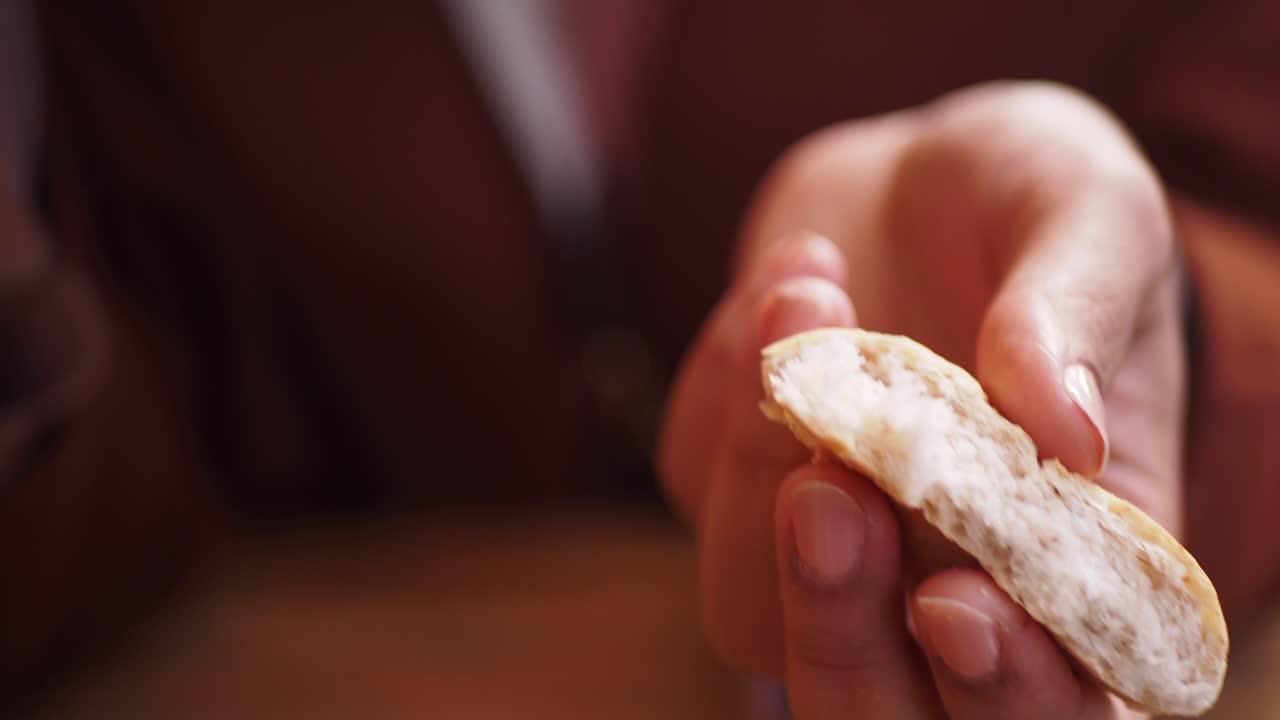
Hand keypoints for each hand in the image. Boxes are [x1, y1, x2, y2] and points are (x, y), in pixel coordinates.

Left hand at [657, 81, 1183, 718]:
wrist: (925, 175)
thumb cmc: (1037, 204)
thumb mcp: (1090, 214)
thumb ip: (1081, 315)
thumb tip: (1064, 428)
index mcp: (1072, 560)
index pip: (1059, 691)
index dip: (1009, 685)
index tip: (955, 605)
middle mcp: (941, 579)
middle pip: (876, 700)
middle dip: (840, 619)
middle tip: (826, 485)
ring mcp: (827, 544)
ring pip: (753, 607)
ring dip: (757, 465)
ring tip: (812, 290)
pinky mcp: (738, 487)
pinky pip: (697, 476)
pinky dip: (723, 379)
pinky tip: (790, 279)